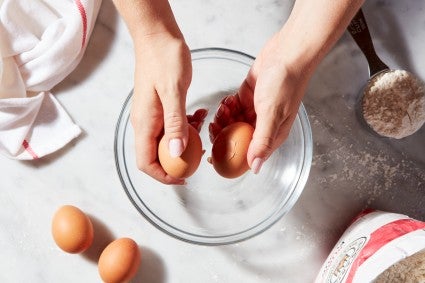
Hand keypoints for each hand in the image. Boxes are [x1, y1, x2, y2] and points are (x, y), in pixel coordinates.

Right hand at [130, 33, 197, 183]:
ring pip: (167, 141)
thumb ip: (175, 124)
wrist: (157, 36)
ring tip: (202, 128)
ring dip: (186, 141)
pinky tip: (199, 115)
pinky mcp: (160, 107)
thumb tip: (177, 153)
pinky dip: (187, 126)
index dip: (163, 176)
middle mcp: (145, 123)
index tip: (183, 178)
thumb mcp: (174, 91)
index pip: (146, 163)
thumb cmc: (164, 59)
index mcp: (144, 123)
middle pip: (157, 156)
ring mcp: (152, 115)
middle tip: (199, 155)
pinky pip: (172, 126)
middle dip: (178, 160)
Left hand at [209, 32, 308, 173]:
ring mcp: (255, 111)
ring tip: (225, 108)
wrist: (287, 53)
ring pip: (232, 123)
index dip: (232, 156)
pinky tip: (228, 100)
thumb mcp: (272, 115)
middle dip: (224, 134)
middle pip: (237, 139)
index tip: (216, 153)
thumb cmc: (285, 83)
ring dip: (225, 118)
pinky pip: (232, 107)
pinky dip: (227, 105)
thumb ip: (262, 141)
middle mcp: (263, 125)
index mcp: (273, 135)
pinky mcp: (248, 97)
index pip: (250, 154)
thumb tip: (255, 167)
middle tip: (215, 126)